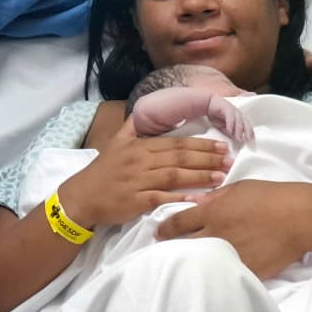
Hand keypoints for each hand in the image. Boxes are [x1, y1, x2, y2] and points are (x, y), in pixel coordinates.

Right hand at [59, 117, 230, 228]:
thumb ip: (131, 127)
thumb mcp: (114, 143)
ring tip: (221, 176)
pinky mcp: (136, 200)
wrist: (82, 196)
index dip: (199, 144)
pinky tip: (200, 199)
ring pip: (174, 176)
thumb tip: (141, 110)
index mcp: (138, 146)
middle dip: (206, 158)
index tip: (220, 145)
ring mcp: (138, 181)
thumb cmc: (102, 171)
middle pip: (178, 157)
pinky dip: (181, 197)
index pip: (174, 143)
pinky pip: (163, 197)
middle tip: (229, 158)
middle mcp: (140, 161)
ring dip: (200, 176)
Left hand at [156, 180, 311, 279]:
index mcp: (212, 213)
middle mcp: (216, 235)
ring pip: (201, 263)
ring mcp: (230, 255)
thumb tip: (196, 204)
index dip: (165, 229)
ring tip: (182, 267)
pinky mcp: (247, 270)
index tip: (158, 233)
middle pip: (183, 246)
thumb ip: (214, 198)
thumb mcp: (238, 188)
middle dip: (171, 248)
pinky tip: (210, 277)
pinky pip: (225, 275)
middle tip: (164, 252)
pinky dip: (216, 275)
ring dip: (192, 263)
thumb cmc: (270, 196)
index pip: (178, 223)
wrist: (301, 216)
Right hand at [206, 95, 253, 143]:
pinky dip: (230, 124)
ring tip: (238, 138)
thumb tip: (235, 139)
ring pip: (239, 120)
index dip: (250, 133)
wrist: (207, 103)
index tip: (251, 141)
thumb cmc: (216, 115)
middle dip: (248, 132)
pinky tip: (229, 130)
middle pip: (246, 122)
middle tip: (248, 140)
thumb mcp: (223, 126)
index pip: (247, 126)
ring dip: (239, 130)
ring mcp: (233, 110)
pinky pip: (230, 116)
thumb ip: (229, 131)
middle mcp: (238, 113)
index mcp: (239, 117)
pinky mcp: (227, 107)